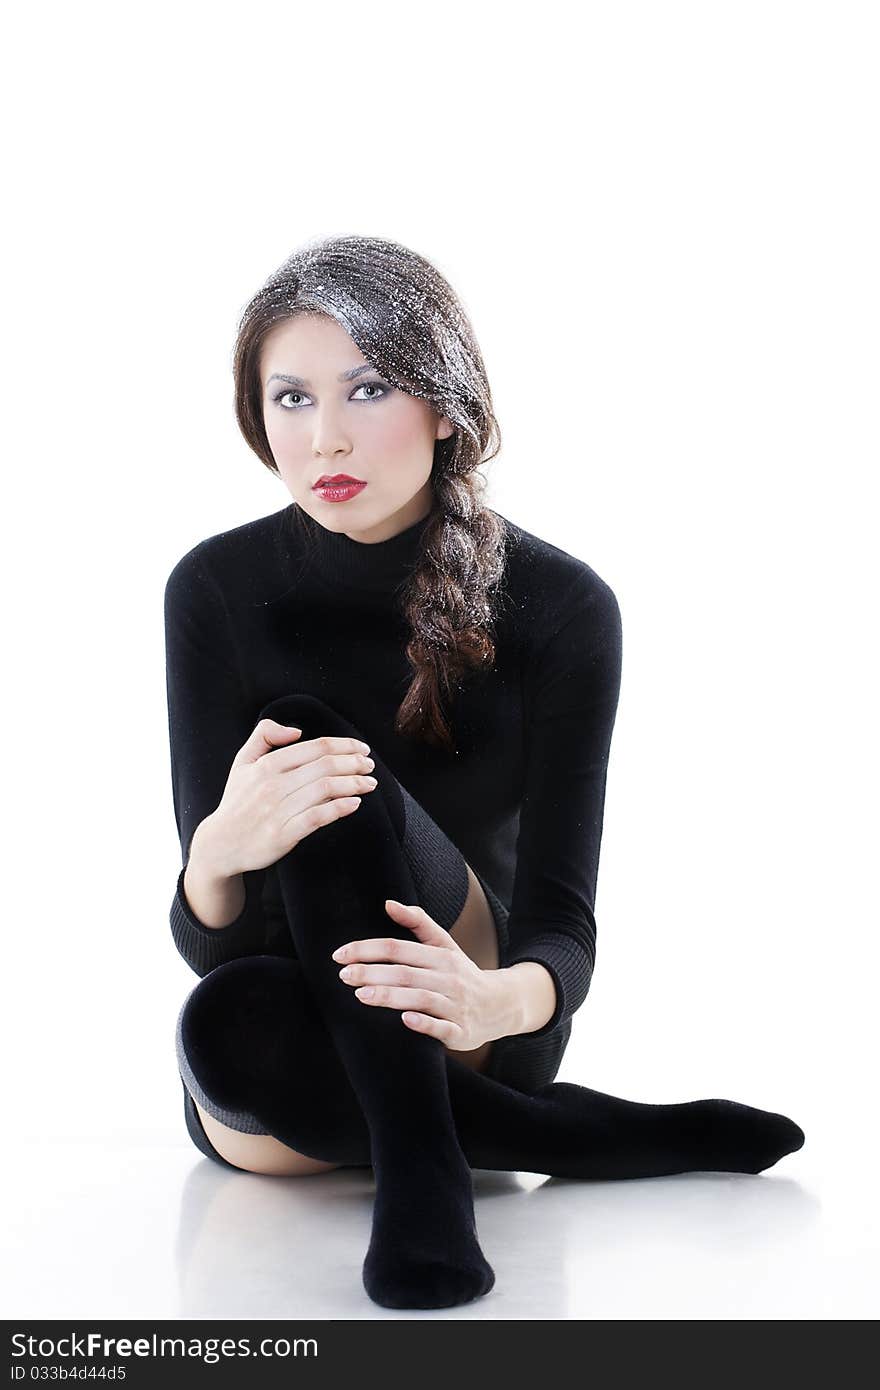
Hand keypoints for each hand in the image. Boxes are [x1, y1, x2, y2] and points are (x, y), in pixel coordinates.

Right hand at [200, 718, 378, 876]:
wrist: (220, 844)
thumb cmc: (237, 802)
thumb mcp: (243, 762)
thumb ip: (263, 736)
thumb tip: (295, 731)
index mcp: (267, 765)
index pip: (315, 748)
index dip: (344, 745)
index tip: (362, 749)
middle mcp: (273, 785)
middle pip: (325, 766)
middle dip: (354, 763)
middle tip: (370, 766)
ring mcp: (278, 810)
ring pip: (325, 789)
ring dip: (353, 784)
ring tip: (369, 783)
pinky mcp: (283, 834)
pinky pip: (317, 817)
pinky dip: (339, 808)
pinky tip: (355, 803)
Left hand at [331, 900, 507, 1051]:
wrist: (501, 1004)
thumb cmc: (462, 973)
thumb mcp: (444, 944)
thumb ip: (417, 922)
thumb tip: (388, 903)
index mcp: (441, 956)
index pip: (398, 948)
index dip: (368, 950)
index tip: (340, 955)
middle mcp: (448, 978)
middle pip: (405, 973)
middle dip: (372, 972)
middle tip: (343, 975)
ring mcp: (455, 1005)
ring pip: (420, 998)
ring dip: (390, 996)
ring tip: (360, 994)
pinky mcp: (461, 1032)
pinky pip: (442, 1028)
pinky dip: (425, 1023)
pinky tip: (405, 1019)